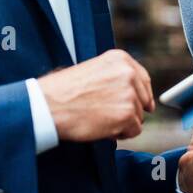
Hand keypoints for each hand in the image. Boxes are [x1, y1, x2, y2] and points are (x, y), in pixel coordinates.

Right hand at [37, 48, 153, 142]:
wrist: (49, 105)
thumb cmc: (64, 91)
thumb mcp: (93, 70)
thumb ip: (116, 77)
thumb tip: (134, 91)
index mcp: (120, 59)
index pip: (143, 79)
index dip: (140, 95)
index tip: (138, 104)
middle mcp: (128, 74)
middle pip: (143, 99)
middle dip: (130, 110)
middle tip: (107, 114)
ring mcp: (129, 94)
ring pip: (138, 116)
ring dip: (123, 122)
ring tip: (100, 119)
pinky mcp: (127, 114)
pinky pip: (134, 130)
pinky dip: (121, 133)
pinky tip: (103, 128)